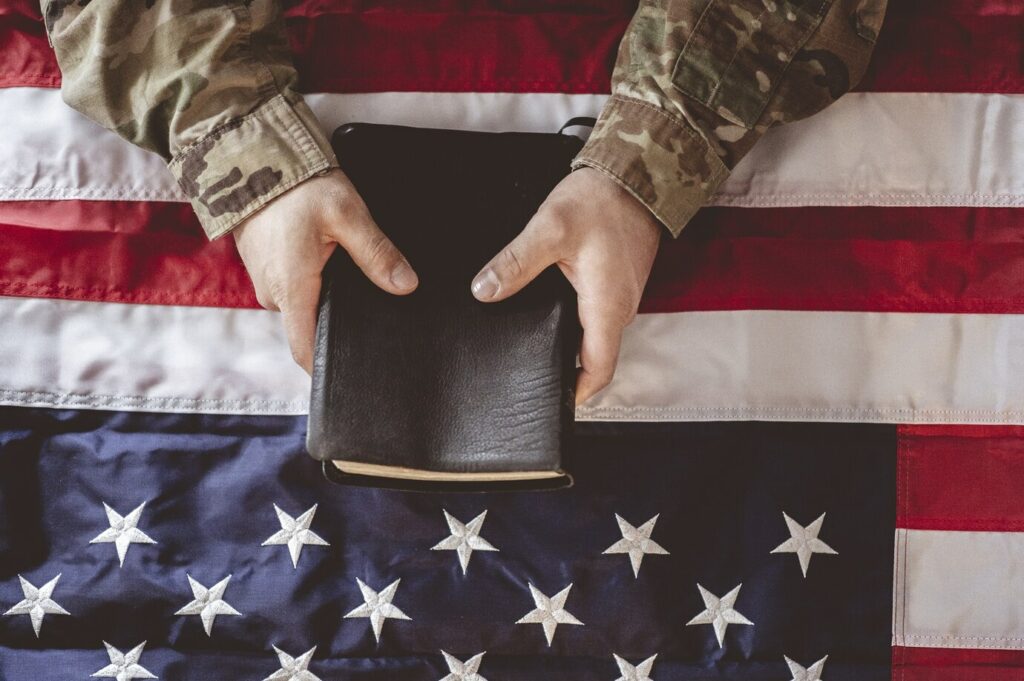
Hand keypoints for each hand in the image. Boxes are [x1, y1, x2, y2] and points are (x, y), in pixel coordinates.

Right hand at [233, 169, 417, 372]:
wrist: (253, 157)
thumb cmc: (297, 186)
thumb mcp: (347, 215)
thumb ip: (378, 253)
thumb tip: (406, 286)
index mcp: (292, 289)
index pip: (305, 350)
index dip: (328, 367)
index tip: (357, 372)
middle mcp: (274, 293)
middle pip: (310, 328)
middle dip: (339, 326)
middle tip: (375, 318)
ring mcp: (267, 281)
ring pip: (304, 306)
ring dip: (328, 300)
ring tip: (358, 287)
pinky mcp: (267, 266)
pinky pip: (295, 288)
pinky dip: (315, 283)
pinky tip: (335, 267)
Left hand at [471, 167, 661, 404]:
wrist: (636, 171)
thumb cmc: (602, 200)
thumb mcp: (551, 229)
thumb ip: (515, 263)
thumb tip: (484, 291)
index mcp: (608, 308)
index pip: (597, 371)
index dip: (574, 395)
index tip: (545, 405)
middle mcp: (619, 309)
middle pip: (592, 358)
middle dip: (562, 372)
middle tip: (523, 377)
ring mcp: (619, 296)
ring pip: (592, 336)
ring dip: (566, 346)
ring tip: (526, 348)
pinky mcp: (614, 281)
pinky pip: (594, 314)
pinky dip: (572, 323)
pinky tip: (544, 313)